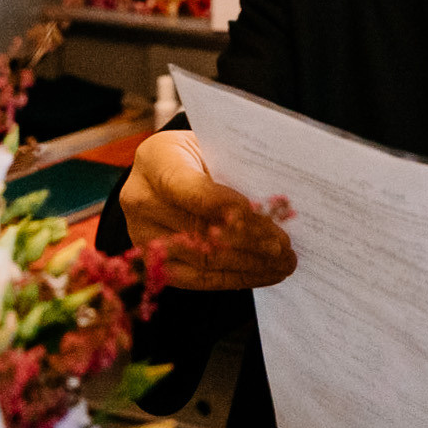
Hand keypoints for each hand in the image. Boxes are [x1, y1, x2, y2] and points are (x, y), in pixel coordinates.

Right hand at [116, 129, 295, 290]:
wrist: (165, 172)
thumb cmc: (197, 156)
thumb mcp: (212, 148)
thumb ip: (233, 171)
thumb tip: (272, 208)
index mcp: (156, 161)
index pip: (194, 191)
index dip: (230, 208)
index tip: (267, 221)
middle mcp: (142, 200)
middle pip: (201, 230)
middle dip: (251, 242)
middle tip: (285, 248)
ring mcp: (143, 236)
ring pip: (203, 260)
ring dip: (249, 266)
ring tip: (283, 264)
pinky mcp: (155, 264)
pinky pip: (197, 279)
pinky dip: (234, 278)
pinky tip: (262, 274)